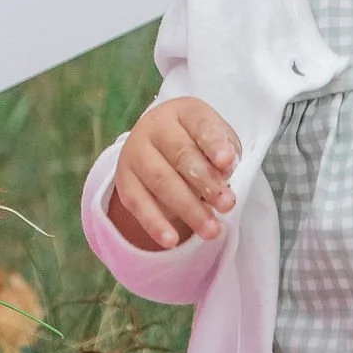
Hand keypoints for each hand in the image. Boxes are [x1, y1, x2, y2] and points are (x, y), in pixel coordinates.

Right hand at [107, 98, 239, 251]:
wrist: (157, 144)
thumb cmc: (197, 143)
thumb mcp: (214, 140)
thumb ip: (223, 153)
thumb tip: (224, 172)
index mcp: (183, 111)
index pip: (200, 125)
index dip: (214, 144)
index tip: (228, 164)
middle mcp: (155, 126)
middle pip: (181, 155)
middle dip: (206, 183)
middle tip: (227, 205)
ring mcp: (135, 152)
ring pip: (161, 181)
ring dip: (188, 208)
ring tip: (211, 230)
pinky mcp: (124, 179)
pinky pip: (138, 204)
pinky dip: (154, 223)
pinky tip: (171, 240)